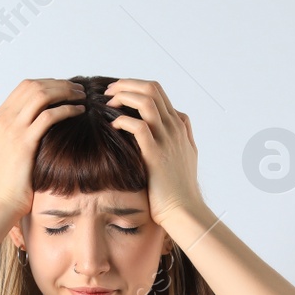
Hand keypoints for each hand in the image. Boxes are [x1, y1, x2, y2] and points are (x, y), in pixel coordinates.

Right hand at [0, 78, 86, 218]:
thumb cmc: (9, 181)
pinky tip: (79, 111)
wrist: (0, 202)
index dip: (48, 83)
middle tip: (77, 89)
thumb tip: (42, 120)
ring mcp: (12, 129)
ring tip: (81, 96)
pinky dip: (66, 109)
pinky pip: (49, 116)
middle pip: (33, 86)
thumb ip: (20, 130)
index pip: (24, 87)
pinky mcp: (24, 143)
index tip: (65, 88)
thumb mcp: (9, 148)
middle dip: (59, 84)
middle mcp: (3, 119)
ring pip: (41, 95)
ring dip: (64, 92)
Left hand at [103, 79, 202, 223]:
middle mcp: (174, 127)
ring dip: (123, 97)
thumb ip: (182, 133)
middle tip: (108, 92)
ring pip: (146, 101)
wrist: (184, 210)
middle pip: (151, 89)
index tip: (117, 92)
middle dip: (125, 85)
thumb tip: (177, 119)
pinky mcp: (156, 154)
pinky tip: (112, 126)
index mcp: (179, 125)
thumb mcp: (187, 154)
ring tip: (107, 104)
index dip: (134, 85)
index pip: (157, 90)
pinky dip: (122, 121)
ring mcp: (167, 139)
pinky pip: (138, 127)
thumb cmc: (180, 188)